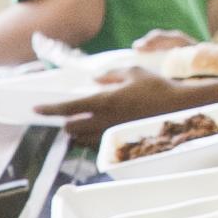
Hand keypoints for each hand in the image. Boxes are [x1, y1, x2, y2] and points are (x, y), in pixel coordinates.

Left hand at [34, 68, 217, 137]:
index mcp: (105, 101)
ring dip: (78, 133)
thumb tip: (95, 78)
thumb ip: (110, 74)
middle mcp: (106, 120)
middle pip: (72, 128)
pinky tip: (98, 132)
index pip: (69, 108)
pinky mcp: (123, 143)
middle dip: (66, 122)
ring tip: (80, 125)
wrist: (181, 109)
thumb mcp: (133, 72)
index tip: (37, 109)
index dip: (50, 109)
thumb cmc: (158, 87)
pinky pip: (99, 146)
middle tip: (66, 117)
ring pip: (83, 140)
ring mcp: (114, 134)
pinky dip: (93, 140)